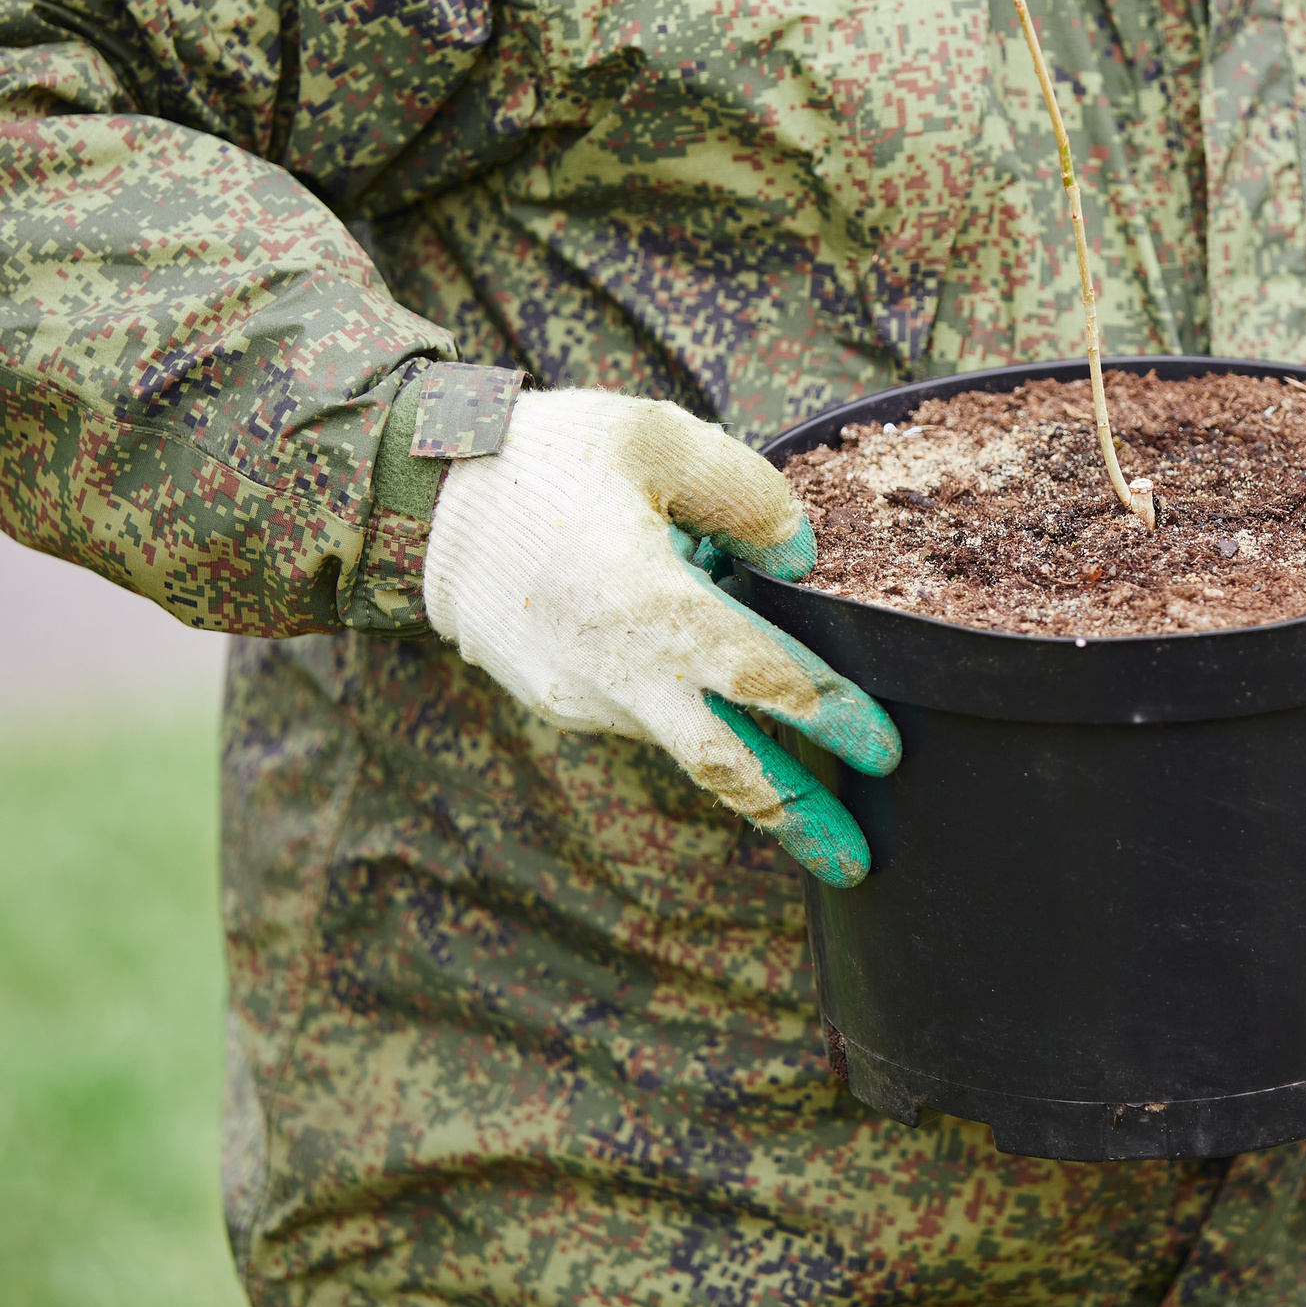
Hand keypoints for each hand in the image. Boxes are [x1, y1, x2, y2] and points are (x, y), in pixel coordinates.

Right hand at [423, 388, 900, 885]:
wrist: (419, 504)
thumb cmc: (546, 458)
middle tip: (856, 866)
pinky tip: (734, 720)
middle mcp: (622, 673)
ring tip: (818, 812)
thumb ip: (745, 496)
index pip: (766, 680)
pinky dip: (697, 726)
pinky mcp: (564, 701)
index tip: (886, 751)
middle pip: (726, 768)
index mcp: (653, 609)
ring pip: (688, 746)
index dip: (833, 717)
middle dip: (796, 818)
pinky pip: (648, 719)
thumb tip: (802, 560)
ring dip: (754, 778)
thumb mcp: (656, 440)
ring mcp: (588, 698)